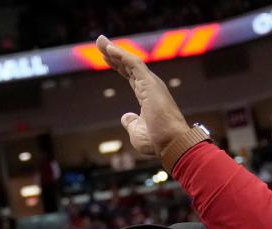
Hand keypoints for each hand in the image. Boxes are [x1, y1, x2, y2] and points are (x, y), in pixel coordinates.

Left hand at [95, 35, 189, 157]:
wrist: (171, 144)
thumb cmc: (157, 142)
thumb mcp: (137, 131)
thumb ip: (131, 122)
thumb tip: (126, 116)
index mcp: (148, 96)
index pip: (131, 76)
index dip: (118, 66)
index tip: (106, 58)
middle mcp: (150, 87)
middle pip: (129, 66)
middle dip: (114, 54)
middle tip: (100, 42)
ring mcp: (151, 83)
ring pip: (130, 61)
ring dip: (115, 50)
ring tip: (100, 41)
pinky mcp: (150, 83)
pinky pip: (133, 64)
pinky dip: (121, 55)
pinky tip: (109, 49)